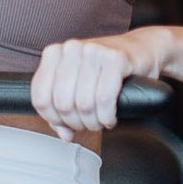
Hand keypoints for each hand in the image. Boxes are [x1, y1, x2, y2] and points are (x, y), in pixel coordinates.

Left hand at [30, 29, 165, 139]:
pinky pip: (104, 99)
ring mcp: (93, 51)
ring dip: (94, 122)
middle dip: (76, 123)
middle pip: (62, 104)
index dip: (53, 119)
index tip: (67, 124)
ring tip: (100, 121)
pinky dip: (107, 116)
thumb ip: (63, 109)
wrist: (142, 49)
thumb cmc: (106, 69)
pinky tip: (110, 117)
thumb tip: (63, 134)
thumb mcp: (78, 85)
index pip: (40, 97)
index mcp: (54, 54)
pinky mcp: (116, 58)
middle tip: (88, 124)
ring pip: (84, 104)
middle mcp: (71, 49)